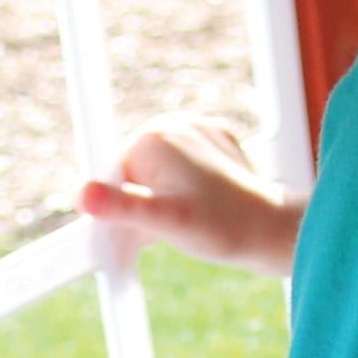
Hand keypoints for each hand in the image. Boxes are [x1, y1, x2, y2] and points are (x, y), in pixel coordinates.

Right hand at [80, 116, 304, 278]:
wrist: (274, 232)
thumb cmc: (223, 229)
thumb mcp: (167, 223)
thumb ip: (124, 208)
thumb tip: (83, 195)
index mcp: (152, 137)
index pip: (113, 178)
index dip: (123, 211)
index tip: (145, 233)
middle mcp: (171, 124)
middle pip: (134, 174)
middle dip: (145, 206)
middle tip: (173, 229)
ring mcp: (196, 129)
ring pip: (156, 173)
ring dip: (163, 201)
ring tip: (191, 219)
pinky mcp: (214, 141)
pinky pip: (181, 169)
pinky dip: (185, 191)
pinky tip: (204, 205)